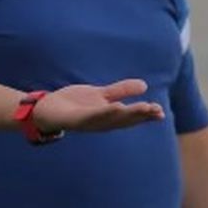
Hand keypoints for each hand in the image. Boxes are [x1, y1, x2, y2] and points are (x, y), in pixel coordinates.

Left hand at [33, 80, 163, 133]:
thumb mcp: (100, 95)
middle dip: (141, 115)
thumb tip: (144, 85)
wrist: (47, 109)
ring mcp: (88, 122)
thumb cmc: (74, 104)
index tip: (161, 112)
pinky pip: (91, 116)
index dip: (145, 116)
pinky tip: (116, 105)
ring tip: (144, 107)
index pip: (130, 117)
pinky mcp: (75, 119)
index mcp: (109, 117)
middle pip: (124, 119)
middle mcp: (101, 122)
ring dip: (127, 114)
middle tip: (158, 112)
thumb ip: (121, 90)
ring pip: (111, 119)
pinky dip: (104, 112)